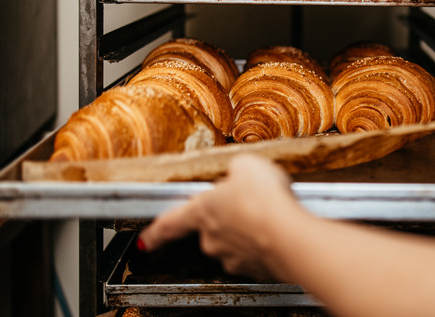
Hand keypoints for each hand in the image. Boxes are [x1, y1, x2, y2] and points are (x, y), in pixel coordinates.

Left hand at [138, 154, 304, 279]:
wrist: (290, 236)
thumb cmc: (265, 200)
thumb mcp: (247, 165)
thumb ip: (236, 169)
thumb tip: (239, 173)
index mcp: (202, 212)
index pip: (170, 223)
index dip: (156, 232)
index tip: (144, 242)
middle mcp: (213, 240)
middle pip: (214, 229)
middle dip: (229, 217)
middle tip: (250, 202)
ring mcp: (234, 258)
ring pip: (238, 242)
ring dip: (251, 229)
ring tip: (272, 213)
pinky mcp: (258, 270)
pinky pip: (260, 253)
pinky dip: (269, 242)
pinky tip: (282, 229)